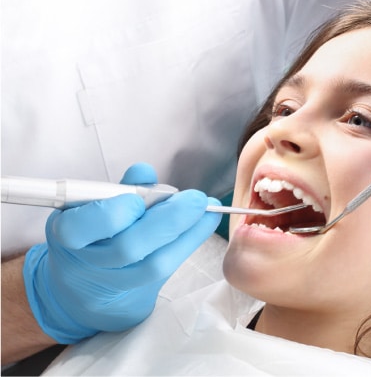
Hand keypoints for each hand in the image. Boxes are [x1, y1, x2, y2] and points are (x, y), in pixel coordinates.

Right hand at [23, 163, 221, 342]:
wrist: (85, 285)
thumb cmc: (94, 233)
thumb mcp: (96, 207)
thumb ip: (120, 189)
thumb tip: (143, 171)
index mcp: (67, 233)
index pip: (78, 229)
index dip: (109, 215)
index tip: (135, 200)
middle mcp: (86, 263)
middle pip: (126, 248)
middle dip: (167, 220)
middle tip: (196, 199)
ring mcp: (112, 284)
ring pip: (152, 265)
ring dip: (186, 233)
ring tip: (207, 210)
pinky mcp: (137, 296)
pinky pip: (167, 271)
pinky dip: (189, 244)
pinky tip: (205, 223)